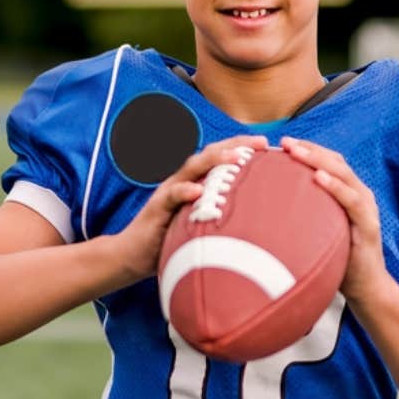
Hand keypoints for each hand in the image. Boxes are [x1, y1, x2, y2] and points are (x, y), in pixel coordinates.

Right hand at [105, 134, 269, 285]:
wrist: (132, 256)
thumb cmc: (170, 241)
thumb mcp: (200, 225)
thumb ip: (219, 218)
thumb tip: (254, 222)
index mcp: (194, 183)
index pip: (219, 158)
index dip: (242, 147)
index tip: (266, 144)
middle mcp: (182, 181)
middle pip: (209, 154)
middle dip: (235, 145)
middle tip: (260, 142)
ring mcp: (168, 192)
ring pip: (191, 168)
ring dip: (214, 161)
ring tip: (236, 158)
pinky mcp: (156, 208)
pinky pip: (171, 196)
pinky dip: (184, 191)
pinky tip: (198, 191)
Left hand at [280, 136, 395, 307]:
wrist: (366, 289)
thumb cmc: (338, 260)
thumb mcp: (318, 231)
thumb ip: (304, 215)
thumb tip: (267, 208)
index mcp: (347, 193)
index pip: (328, 162)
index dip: (307, 149)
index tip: (281, 143)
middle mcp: (359, 194)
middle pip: (335, 162)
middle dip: (309, 149)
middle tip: (284, 142)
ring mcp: (366, 207)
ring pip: (343, 174)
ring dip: (318, 160)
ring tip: (295, 152)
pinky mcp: (368, 223)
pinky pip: (351, 200)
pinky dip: (335, 186)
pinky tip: (317, 178)